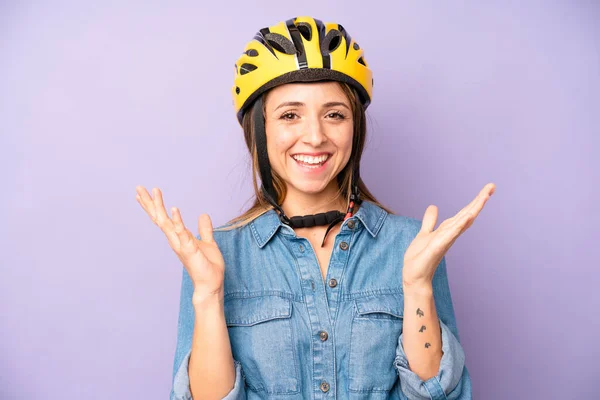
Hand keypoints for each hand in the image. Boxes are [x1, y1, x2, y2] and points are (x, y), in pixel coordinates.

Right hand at [135, 186, 224, 300]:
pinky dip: (178, 220)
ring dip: (159, 207)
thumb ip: (204, 229)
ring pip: (166, 223)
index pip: (163, 219)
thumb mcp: (208, 242)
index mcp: (179, 237)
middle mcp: (175, 240)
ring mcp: (180, 244)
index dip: (155, 206)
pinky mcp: (189, 249)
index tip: (146, 193)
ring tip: (154, 191)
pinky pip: (182, 232)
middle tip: (138, 187)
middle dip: (149, 203)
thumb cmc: (208, 266)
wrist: (211, 284)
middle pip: (159, 218)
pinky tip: (174, 208)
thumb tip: (203, 215)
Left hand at [402, 183, 495, 287]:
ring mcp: (446, 240)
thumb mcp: (424, 234)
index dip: (475, 201)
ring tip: (485, 196)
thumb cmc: (420, 258)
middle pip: (467, 214)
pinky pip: (451, 233)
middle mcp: (450, 234)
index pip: (464, 212)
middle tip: (492, 186)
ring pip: (463, 221)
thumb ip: (430, 221)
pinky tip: (469, 216)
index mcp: (448, 230)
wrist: (414, 277)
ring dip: (473, 209)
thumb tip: (434, 206)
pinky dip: (460, 225)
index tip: (487, 188)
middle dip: (479, 200)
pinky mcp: (439, 246)